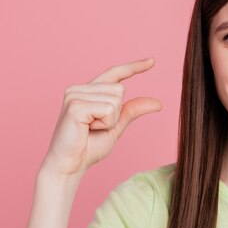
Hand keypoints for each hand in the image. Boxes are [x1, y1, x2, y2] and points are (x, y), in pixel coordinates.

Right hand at [40, 58, 162, 176]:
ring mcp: (75, 94)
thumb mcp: (115, 126)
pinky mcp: (75, 105)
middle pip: (119, 90)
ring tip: (90, 129)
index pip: (114, 74)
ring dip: (110, 121)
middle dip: (116, 114)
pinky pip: (108, 110)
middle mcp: (79, 88)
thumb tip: (158, 102)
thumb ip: (132, 111)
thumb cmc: (88, 147)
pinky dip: (105, 124)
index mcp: (87, 91)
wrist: (70, 166)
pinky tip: (87, 129)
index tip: (152, 61)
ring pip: (115, 100)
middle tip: (96, 127)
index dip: (134, 67)